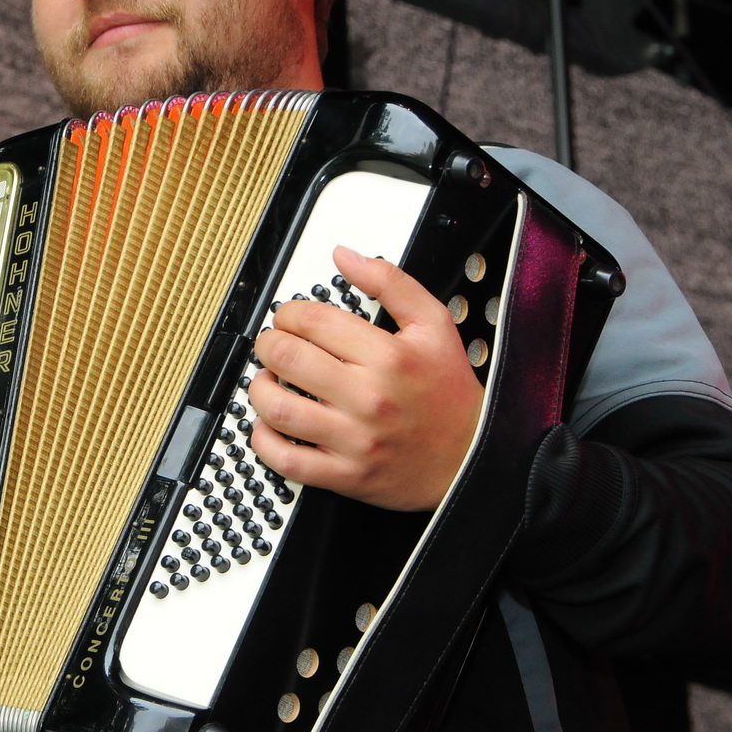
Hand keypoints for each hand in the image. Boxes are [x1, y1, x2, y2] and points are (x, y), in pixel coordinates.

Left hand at [247, 245, 482, 511]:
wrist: (472, 456)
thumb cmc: (449, 391)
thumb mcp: (433, 324)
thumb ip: (389, 282)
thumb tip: (345, 256)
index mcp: (389, 356)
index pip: (313, 321)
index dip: (288, 312)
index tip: (289, 317)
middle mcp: (369, 397)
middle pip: (288, 358)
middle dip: (269, 343)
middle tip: (273, 343)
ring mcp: (355, 440)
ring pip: (279, 409)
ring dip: (259, 388)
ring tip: (268, 380)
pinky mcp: (347, 475)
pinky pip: (288, 461)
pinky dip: (264, 442)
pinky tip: (267, 426)